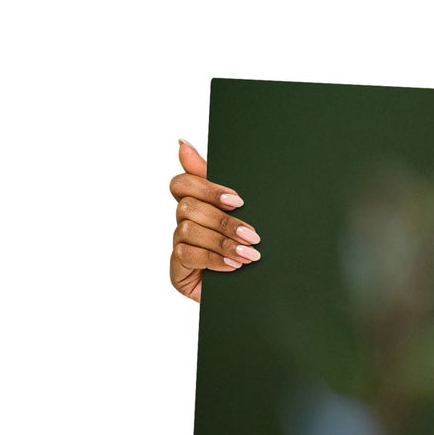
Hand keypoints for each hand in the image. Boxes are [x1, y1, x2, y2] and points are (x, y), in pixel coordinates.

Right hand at [169, 139, 259, 302]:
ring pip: (188, 230)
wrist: (256, 291)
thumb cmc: (248, 247)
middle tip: (253, 234)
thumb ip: (218, 182)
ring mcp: (179, 245)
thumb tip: (182, 143)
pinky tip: (233, 266)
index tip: (237, 200)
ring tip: (249, 254)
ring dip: (222, 242)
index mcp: (198, 203)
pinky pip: (187, 255)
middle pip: (188, 207)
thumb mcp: (243, 213)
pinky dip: (213, 259)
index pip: (183, 183)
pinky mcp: (177, 269)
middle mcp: (184, 222)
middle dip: (224, 221)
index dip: (207, 188)